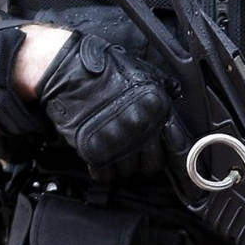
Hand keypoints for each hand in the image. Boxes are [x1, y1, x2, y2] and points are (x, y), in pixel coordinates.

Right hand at [35, 31, 170, 180]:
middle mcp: (139, 125)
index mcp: (156, 107)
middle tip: (133, 148)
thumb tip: (176, 99)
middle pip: (151, 164)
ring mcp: (117, 139)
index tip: (163, 151)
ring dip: (121, 163)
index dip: (169, 150)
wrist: (68, 71)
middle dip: (143, 158)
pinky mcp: (93, 149)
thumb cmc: (102, 69)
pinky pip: (104, 175)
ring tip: (113, 145)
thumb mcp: (143, 73)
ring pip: (128, 171)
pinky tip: (100, 152)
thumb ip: (163, 90)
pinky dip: (101, 169)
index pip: (177, 146)